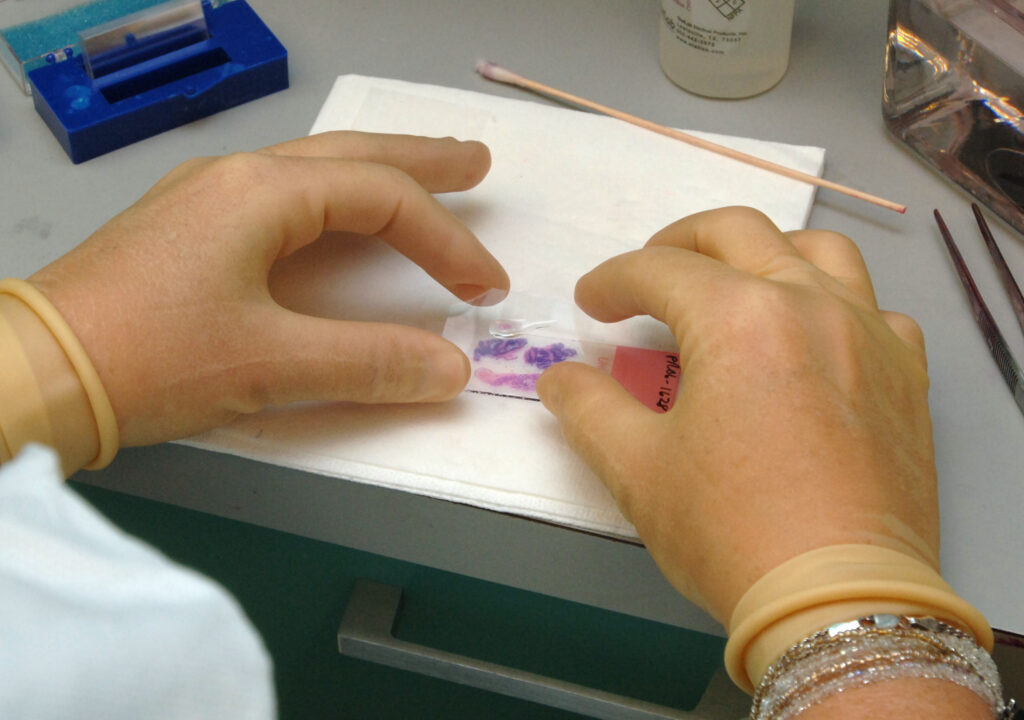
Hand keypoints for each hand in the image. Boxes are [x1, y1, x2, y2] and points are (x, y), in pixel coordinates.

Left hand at [29, 132, 508, 446]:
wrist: (34, 371)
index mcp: (262, 192)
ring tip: (424, 174)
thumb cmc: (146, 357)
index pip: (382, 199)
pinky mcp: (187, 229)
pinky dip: (331, 199)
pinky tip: (335, 214)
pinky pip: (281, 194)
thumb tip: (451, 369)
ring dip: (376, 171)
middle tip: (476, 164)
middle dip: (421, 160)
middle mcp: (236, 177)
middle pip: (352, 155)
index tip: (485, 288)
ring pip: (313, 169)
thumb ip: (370, 363)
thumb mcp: (271, 364)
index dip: (446, 241)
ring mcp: (205, 197)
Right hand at [536, 207, 936, 624]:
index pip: (659, 270)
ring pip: (818, 251)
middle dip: (679, 242)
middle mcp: (809, 303)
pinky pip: (873, 309)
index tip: (590, 304)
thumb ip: (587, 407)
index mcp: (738, 317)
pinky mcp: (905, 373)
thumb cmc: (730, 531)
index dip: (612, 281)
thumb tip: (559, 377)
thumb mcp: (635, 469)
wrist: (840, 599)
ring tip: (735, 283)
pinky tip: (813, 340)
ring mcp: (868, 333)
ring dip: (765, 252)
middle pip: (737, 233)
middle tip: (646, 277)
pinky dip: (834, 305)